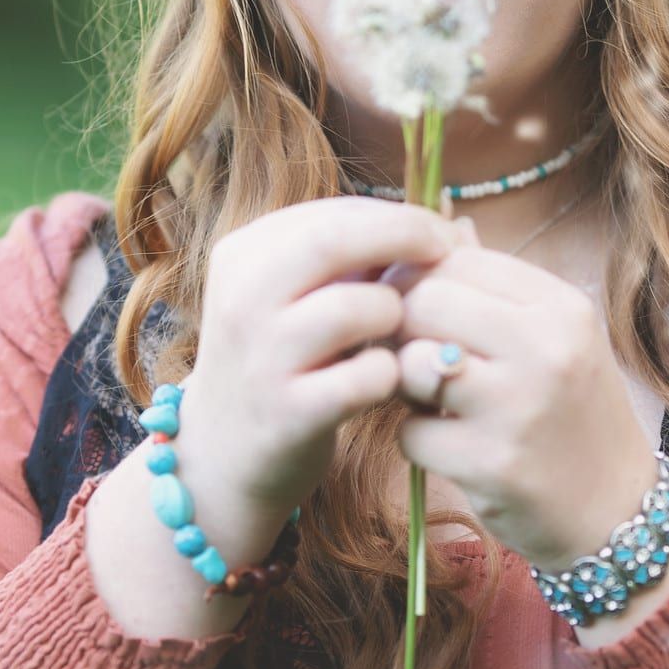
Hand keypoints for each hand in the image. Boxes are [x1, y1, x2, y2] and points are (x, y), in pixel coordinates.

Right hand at [180, 195, 458, 519]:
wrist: (222, 454)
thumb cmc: (281, 361)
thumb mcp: (292, 298)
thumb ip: (349, 260)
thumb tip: (445, 227)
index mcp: (242, 258)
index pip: (331, 214)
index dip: (397, 216)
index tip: (437, 232)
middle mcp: (242, 301)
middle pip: (334, 240)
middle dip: (404, 237)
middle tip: (446, 254)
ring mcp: (261, 359)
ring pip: (355, 308)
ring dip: (395, 316)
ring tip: (395, 335)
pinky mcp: (286, 414)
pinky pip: (364, 377)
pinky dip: (388, 374)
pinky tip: (383, 380)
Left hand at [388, 234, 659, 571]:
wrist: (616, 511)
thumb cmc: (572, 413)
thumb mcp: (555, 337)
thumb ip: (495, 288)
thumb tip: (438, 228)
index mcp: (560, 307)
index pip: (455, 258)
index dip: (417, 279)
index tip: (415, 308)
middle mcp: (546, 348)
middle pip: (423, 302)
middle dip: (403, 328)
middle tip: (413, 355)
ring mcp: (519, 408)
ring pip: (409, 365)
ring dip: (406, 385)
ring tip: (435, 401)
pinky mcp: (492, 464)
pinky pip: (410, 434)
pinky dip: (419, 442)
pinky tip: (451, 447)